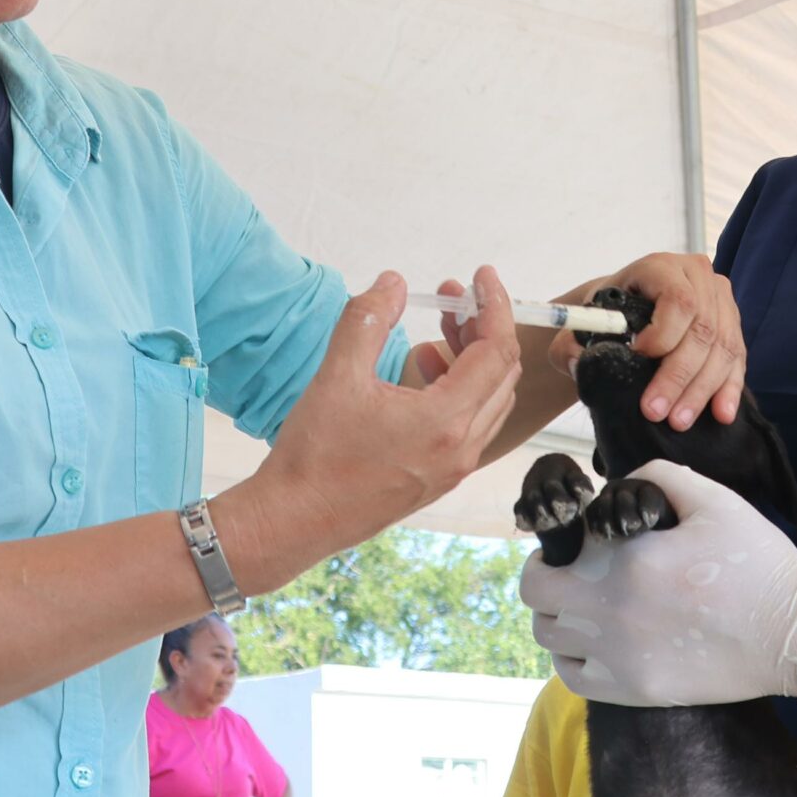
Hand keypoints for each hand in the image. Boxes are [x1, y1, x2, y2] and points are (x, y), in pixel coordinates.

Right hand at [259, 269, 521, 542]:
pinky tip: (425, 370)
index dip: (494, 306)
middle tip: (452, 299)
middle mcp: (461, 449)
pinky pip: (470, 424)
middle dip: (483, 328)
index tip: (481, 276)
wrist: (295, 520)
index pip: (495, 352)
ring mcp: (453, 468)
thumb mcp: (338, 375)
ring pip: (490, 401)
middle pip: (501, 375)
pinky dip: (461, 390)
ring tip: (439, 331)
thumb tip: (393, 282)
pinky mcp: (439, 478)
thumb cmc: (315, 454)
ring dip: (474, 360)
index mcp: (446, 422)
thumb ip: (368, 318)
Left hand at [522, 461, 796, 728]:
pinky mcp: (637, 690)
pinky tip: (595, 643)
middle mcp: (613, 611)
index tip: (576, 541)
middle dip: (546, 576)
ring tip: (584, 605)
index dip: (557, 542)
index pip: (555, 552)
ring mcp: (621, 657)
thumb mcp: (712, 499)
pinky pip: (574, 677)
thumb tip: (616, 486)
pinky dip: (572, 657)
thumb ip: (657, 477)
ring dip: (557, 616)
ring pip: (550, 638)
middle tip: (569, 570)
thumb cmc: (756, 562)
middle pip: (537, 596)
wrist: (794, 632)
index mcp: (627, 561)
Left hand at [558, 253, 744, 431]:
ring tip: (679, 421)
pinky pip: (738, 359)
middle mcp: (698, 278)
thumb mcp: (579, 326)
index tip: (638, 358)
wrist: (626, 316)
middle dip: (678, 376)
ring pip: (723, 348)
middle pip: (703, 329)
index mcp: (660, 267)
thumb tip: (576, 363)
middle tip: (655, 411)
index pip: (678, 300)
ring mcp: (721, 302)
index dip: (664, 334)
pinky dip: (730, 388)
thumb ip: (568, 343)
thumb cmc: (605, 317)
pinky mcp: (733, 328)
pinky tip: (721, 414)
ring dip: (701, 390)